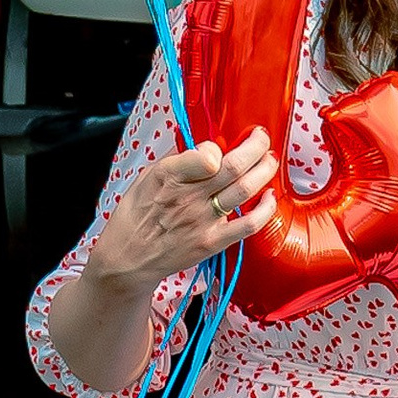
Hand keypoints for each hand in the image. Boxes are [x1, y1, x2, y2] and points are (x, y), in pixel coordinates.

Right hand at [86, 129, 277, 295]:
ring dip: (265, 169)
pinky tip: (269, 197)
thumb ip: (176, 159)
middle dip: (256, 146)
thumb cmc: (136, 216)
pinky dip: (265, 209)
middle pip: (234, 165)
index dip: (217, 146)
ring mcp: (203, 220)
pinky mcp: (212, 242)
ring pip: (245, 188)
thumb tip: (200, 142)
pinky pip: (249, 224)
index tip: (219, 146)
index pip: (206, 154)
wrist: (128, 258)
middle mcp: (188, 197)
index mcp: (168, 176)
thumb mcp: (146, 177)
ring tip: (269, 160)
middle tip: (261, 139)